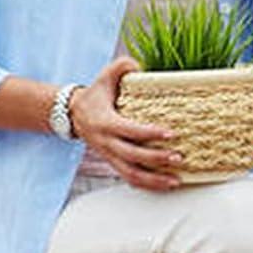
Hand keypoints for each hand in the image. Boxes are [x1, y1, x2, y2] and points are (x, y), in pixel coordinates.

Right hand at [68, 59, 182, 189]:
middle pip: (132, 156)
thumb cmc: (96, 94)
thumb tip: (139, 66)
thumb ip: (121, 67)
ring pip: (130, 174)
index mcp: (105, 122)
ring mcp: (109, 156)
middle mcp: (106, 142)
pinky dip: (147, 185)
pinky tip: (165, 186)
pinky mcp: (114, 163)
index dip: (149, 133)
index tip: (171, 133)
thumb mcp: (105, 76)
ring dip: (154, 180)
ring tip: (176, 181)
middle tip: (179, 157)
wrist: (73, 114)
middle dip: (156, 159)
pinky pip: (129, 178)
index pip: (129, 130)